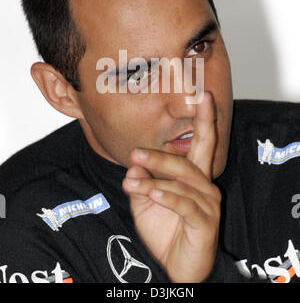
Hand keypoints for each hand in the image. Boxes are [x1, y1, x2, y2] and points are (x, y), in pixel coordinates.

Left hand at [122, 92, 221, 282]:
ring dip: (154, 179)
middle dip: (169, 151)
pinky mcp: (206, 223)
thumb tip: (134, 163)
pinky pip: (186, 205)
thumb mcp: (146, 202)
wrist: (174, 266)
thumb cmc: (165, 231)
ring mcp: (209, 204)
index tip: (204, 95)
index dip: (205, 118)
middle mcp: (206, 186)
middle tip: (136, 150)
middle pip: (194, 156)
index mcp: (194, 176)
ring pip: (183, 181)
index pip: (203, 141)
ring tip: (130, 180)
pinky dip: (168, 197)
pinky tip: (153, 193)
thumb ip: (142, 180)